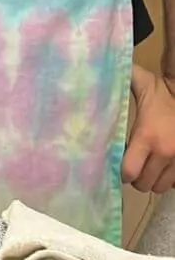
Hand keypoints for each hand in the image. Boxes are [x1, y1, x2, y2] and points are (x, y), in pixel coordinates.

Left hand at [122, 63, 174, 193]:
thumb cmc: (161, 90)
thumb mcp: (139, 81)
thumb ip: (118, 81)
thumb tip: (93, 72)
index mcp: (146, 136)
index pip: (129, 171)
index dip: (120, 172)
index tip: (117, 163)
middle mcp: (164, 153)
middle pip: (143, 184)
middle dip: (135, 178)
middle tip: (131, 166)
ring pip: (160, 187)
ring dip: (151, 180)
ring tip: (145, 167)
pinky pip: (174, 184)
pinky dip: (166, 179)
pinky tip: (160, 167)